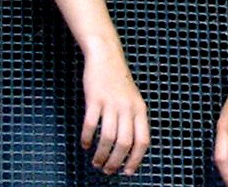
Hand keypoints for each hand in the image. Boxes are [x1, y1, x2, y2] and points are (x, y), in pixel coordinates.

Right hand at [81, 51, 149, 175]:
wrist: (106, 55)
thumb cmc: (118, 80)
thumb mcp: (133, 99)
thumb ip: (133, 119)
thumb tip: (130, 147)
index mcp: (140, 109)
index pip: (142, 141)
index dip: (136, 159)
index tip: (127, 172)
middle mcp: (128, 107)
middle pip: (124, 143)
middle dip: (116, 162)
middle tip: (107, 170)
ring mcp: (111, 103)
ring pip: (108, 137)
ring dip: (101, 154)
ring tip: (96, 162)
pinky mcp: (95, 98)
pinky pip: (91, 124)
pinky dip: (87, 138)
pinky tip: (85, 144)